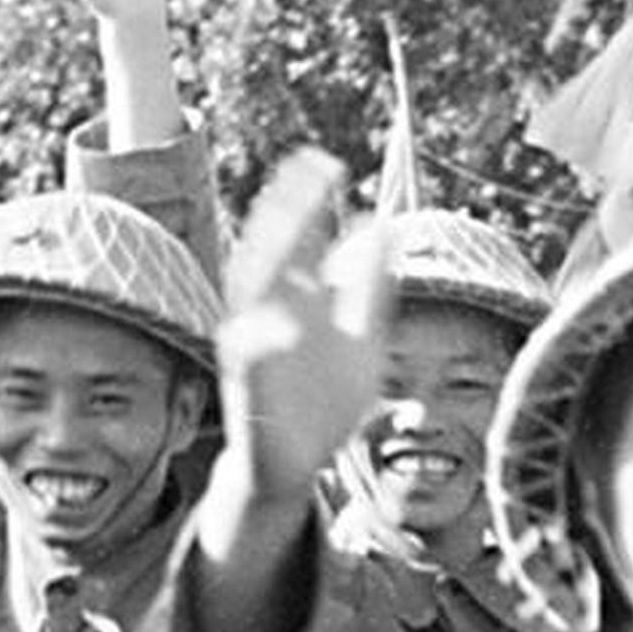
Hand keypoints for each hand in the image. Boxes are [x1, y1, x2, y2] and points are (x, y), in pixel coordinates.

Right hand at [215, 150, 391, 509]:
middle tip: (305, 172)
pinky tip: (282, 324)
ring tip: (286, 225)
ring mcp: (258, 350)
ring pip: (253, 295)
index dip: (312, 202)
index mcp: (301, 302)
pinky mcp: (250, 390)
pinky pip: (250, 360)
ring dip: (267, 258)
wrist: (298, 468)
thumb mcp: (362, 340)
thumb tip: (382, 227)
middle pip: (275, 251)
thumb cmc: (324, 404)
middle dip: (288, 212)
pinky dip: (262, 341)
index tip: (330, 163)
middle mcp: (275, 315)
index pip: (302, 239)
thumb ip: (369, 289)